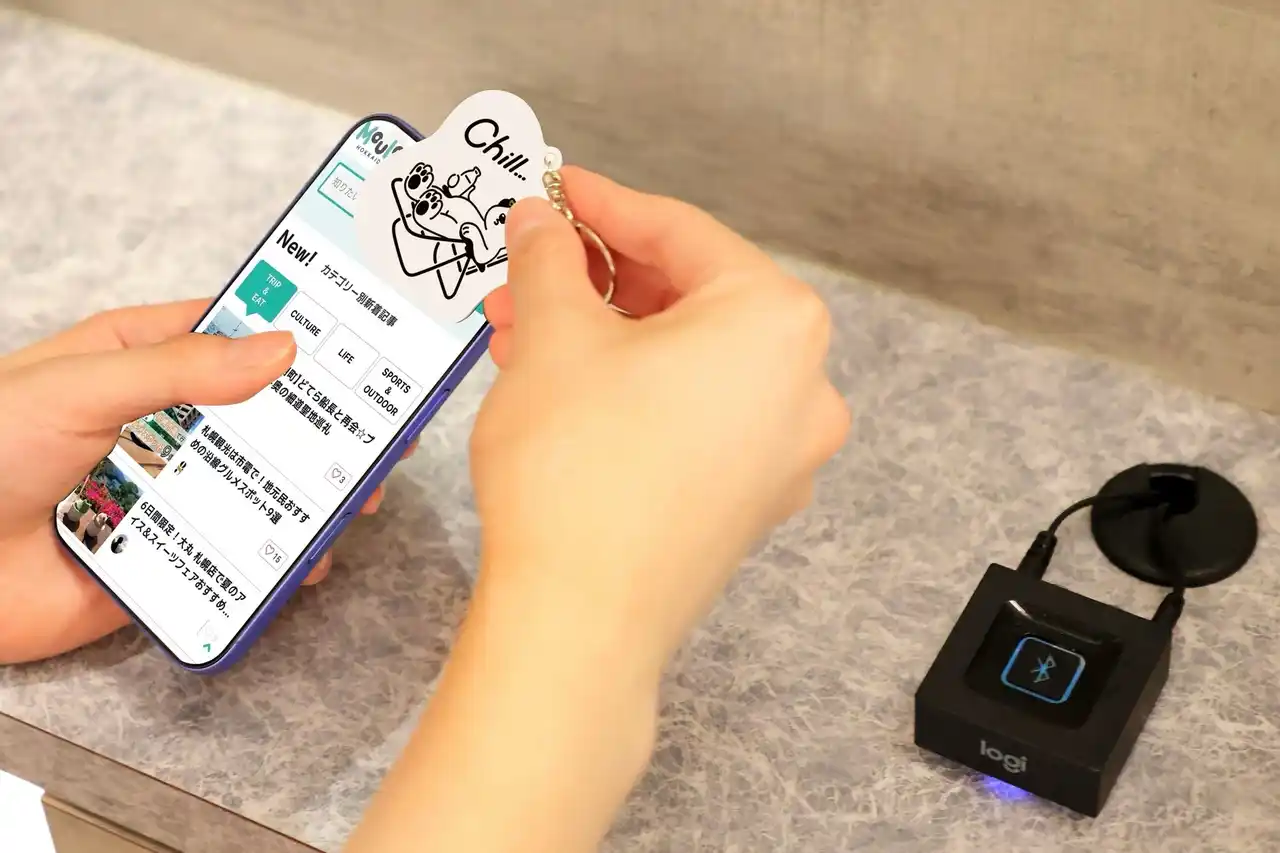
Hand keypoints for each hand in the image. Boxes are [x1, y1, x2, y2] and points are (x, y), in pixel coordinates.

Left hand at [0, 300, 409, 664]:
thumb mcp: (80, 387)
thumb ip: (182, 370)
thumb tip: (280, 348)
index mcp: (137, 364)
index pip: (233, 335)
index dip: (295, 332)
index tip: (360, 339)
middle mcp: (161, 428)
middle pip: (261, 417)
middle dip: (323, 425)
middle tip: (382, 431)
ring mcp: (166, 495)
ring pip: (258, 489)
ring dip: (311, 494)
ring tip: (358, 497)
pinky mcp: (166, 560)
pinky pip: (235, 557)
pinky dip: (277, 562)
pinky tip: (306, 559)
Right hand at [346, 169, 848, 852]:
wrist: (578, 623)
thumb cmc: (579, 477)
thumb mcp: (553, 335)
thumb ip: (551, 258)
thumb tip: (543, 224)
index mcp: (776, 323)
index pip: (682, 232)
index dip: (606, 204)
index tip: (560, 191)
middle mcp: (801, 386)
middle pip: (688, 297)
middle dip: (596, 280)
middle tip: (530, 268)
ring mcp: (781, 451)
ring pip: (684, 361)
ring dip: (604, 336)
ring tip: (523, 331)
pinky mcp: (747, 499)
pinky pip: (690, 415)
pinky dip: (631, 390)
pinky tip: (561, 385)